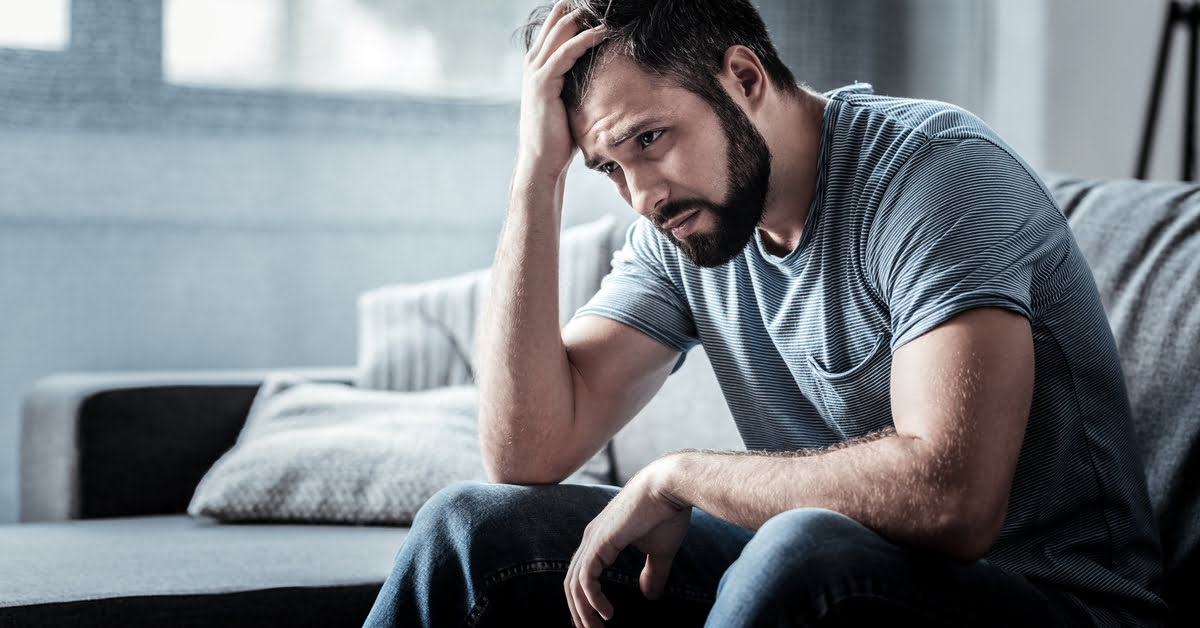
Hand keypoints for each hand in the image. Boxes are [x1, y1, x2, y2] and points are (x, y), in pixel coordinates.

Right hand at [517, 0, 606, 180]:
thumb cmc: (559, 137)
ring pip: (560, 32)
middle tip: (599, 2)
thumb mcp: (569, 102)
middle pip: (557, 22)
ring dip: (584, 18)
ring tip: (604, 9)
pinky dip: (584, 40)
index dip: (574, 14)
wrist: (542, 160)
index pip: (556, 28)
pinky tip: (601, 32)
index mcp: (539, 65)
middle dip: (578, 10)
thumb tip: (603, 76)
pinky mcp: (543, 83)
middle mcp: (533, 63)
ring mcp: (535, 72)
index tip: (596, 7)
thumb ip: (577, 83)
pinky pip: (565, 52)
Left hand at [564, 464, 691, 627]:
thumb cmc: (667, 512)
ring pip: (575, 584)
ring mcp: (593, 539)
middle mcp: (591, 538)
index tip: (594, 622)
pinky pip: (586, 579)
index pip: (582, 574)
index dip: (584, 600)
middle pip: (572, 582)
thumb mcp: (660, 552)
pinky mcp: (600, 542)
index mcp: (601, 538)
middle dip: (579, 611)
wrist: (671, 486)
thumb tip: (648, 596)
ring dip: (584, 611)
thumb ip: (652, 573)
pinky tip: (607, 614)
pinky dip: (593, 600)